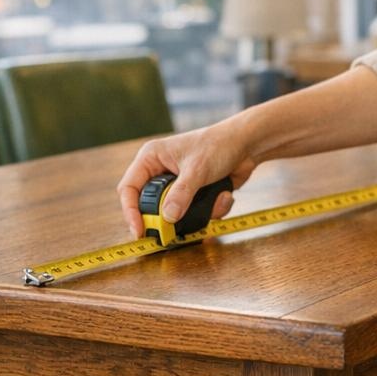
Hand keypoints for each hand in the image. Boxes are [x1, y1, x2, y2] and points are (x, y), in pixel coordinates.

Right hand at [116, 122, 258, 239]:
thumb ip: (181, 194)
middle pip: (150, 205)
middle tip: (177, 230)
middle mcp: (160, 172)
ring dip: (197, 214)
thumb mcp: (197, 170)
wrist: (247, 145)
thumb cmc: (218, 145)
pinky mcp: (194, 194)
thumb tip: (167, 218)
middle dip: (168, 218)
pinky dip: (212, 209)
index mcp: (151, 159)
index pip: (129, 188)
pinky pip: (195, 213)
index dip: (130, 211)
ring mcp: (178, 185)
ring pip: (175, 213)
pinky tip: (224, 194)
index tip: (139, 230)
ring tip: (217, 199)